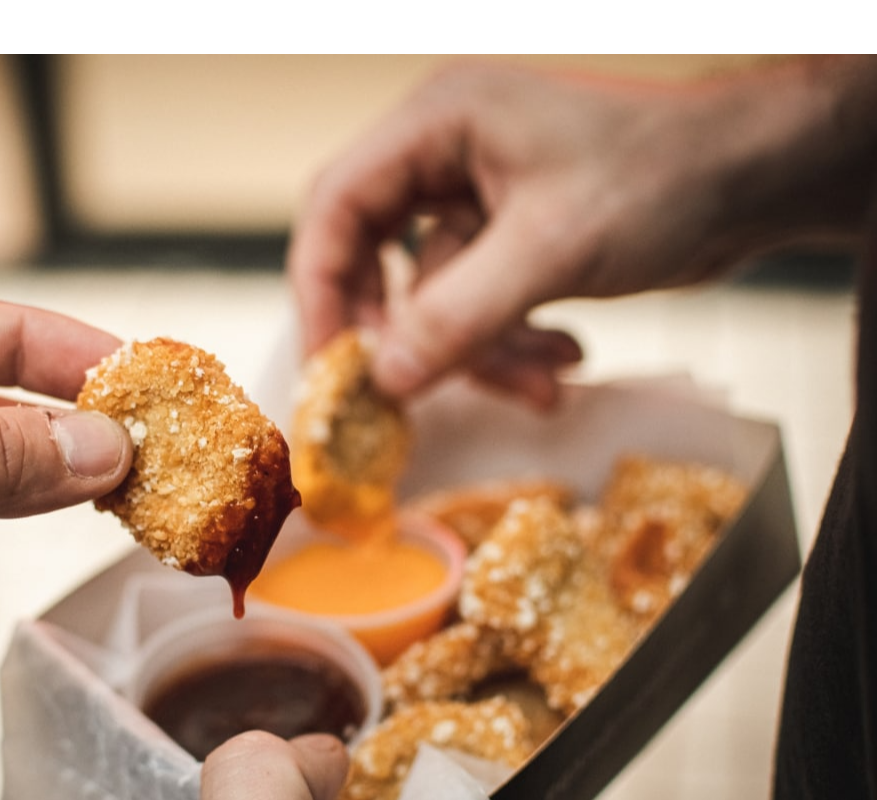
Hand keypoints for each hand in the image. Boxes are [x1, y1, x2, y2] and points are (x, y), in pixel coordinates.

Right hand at [290, 56, 876, 400]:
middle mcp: (443, 156)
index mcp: (437, 124)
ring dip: (480, 352)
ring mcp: (475, 198)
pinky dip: (509, 344)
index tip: (329, 367)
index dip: (320, 288)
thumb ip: (456, 316)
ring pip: (430, 298)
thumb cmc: (663, 180)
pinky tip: (563, 360)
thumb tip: (380, 381)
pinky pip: (474, 307)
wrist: (756, 181)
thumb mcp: (552, 250)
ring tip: (543, 380)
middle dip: (407, 334)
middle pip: (372, 258)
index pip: (336, 205)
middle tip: (413, 396)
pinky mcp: (507, 238)